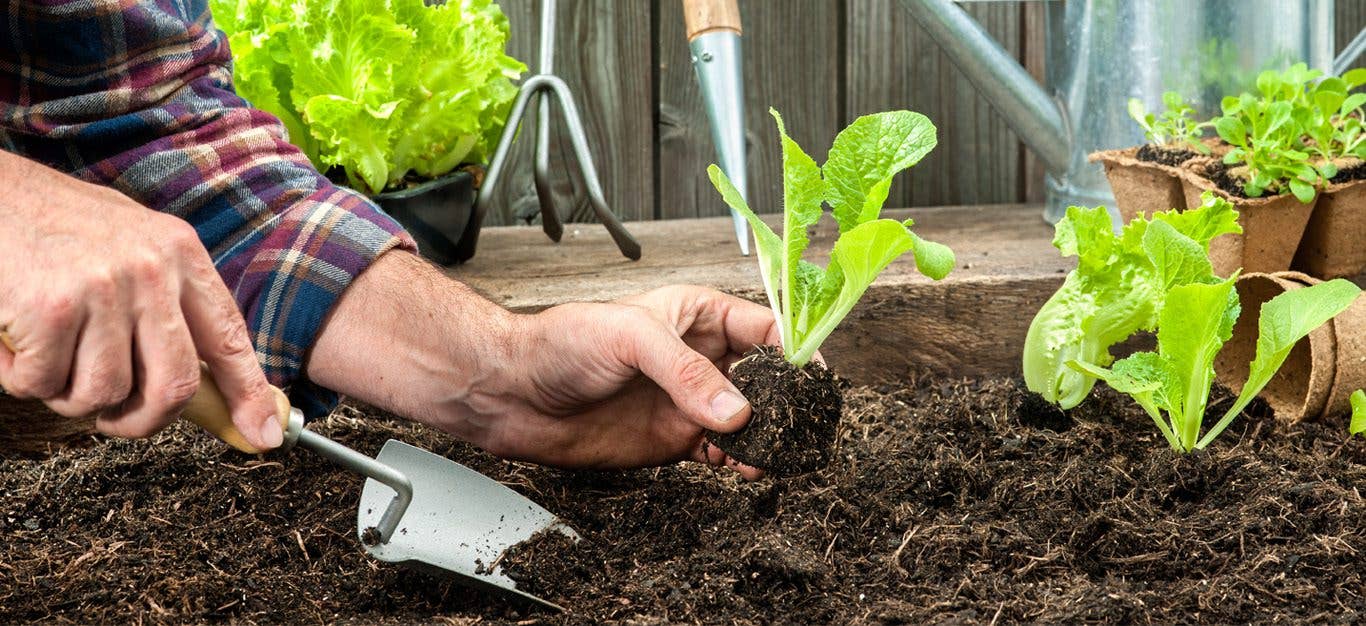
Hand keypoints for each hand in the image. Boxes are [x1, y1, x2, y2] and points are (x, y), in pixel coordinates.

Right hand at [0, 152, 280, 448]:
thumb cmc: (56, 226)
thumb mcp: (133, 246)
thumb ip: (170, 303)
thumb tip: (208, 380)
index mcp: (180, 253)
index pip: (228, 337)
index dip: (249, 393)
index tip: (264, 434)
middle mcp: (150, 269)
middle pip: (174, 384)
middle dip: (143, 420)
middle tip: (114, 417)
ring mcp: (102, 288)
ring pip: (104, 393)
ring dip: (69, 395)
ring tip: (50, 356)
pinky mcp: (50, 308)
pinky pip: (43, 384)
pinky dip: (21, 378)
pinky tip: (15, 339)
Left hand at [443, 286, 777, 477]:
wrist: (514, 392)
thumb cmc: (560, 343)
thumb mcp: (630, 338)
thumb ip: (685, 373)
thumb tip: (736, 411)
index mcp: (696, 313)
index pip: (764, 327)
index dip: (794, 350)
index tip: (814, 378)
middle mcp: (700, 356)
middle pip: (767, 377)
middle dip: (789, 401)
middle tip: (802, 426)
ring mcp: (689, 399)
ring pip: (750, 419)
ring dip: (768, 437)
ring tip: (772, 454)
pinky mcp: (675, 437)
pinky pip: (723, 451)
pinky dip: (740, 461)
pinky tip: (742, 468)